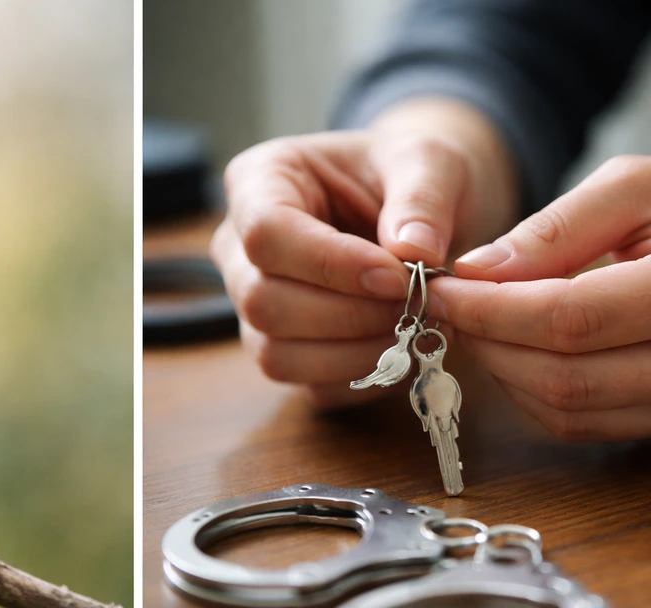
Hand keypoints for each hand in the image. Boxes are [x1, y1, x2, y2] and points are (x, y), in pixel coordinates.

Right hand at [210, 99, 517, 407]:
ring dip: (355, 353)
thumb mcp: (428, 161)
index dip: (329, 264)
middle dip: (347, 315)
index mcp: (259, 183)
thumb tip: (415, 253)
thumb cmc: (409, 173)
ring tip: (417, 328)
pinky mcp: (284, 349)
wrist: (417, 210)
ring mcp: (253, 306)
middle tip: (419, 306)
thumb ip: (422, 199)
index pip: (266, 234)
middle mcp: (239, 250)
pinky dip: (363, 376)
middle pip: (262, 302)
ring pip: (276, 354)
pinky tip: (405, 348)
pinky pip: (309, 384)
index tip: (397, 277)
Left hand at [429, 155, 650, 440]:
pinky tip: (517, 348)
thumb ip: (559, 227)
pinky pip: (582, 424)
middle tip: (452, 307)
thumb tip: (476, 269)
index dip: (492, 309)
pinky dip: (531, 391)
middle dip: (490, 343)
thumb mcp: (636, 191)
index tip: (442, 288)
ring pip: (567, 411)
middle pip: (564, 377)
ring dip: (504, 371)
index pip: (570, 319)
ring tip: (483, 322)